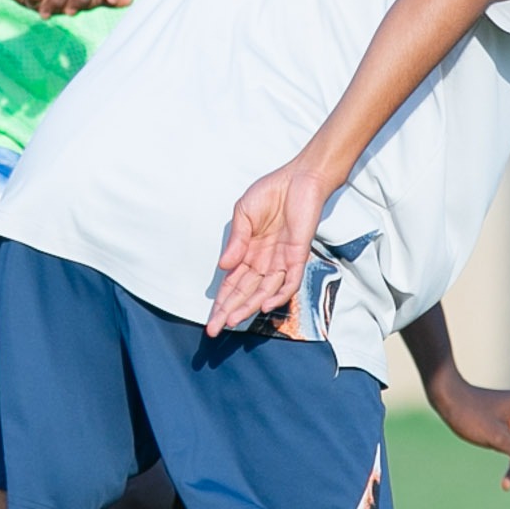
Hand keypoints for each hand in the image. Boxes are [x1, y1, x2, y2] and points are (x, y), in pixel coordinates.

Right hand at [205, 158, 333, 333]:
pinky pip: (289, 281)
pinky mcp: (297, 256)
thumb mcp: (243, 214)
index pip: (232, 284)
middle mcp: (264, 262)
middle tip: (215, 329)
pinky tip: (265, 306)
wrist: (298, 178)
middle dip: (229, 311)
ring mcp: (281, 261)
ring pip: (264, 292)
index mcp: (248, 252)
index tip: (210, 321)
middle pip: (244, 293)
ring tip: (233, 321)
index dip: (221, 302)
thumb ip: (235, 240)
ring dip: (248, 307)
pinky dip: (279, 295)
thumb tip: (223, 266)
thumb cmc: (271, 192)